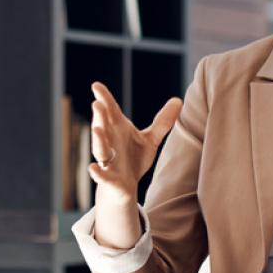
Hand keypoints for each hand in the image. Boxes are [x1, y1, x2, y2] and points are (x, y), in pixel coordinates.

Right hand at [85, 81, 181, 203]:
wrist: (124, 188)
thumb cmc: (134, 159)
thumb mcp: (150, 140)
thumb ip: (162, 122)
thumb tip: (179, 100)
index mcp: (118, 130)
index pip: (110, 111)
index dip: (104, 98)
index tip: (96, 85)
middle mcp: (110, 142)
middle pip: (103, 127)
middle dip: (100, 116)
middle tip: (97, 103)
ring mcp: (108, 161)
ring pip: (100, 149)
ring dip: (98, 139)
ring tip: (96, 129)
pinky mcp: (109, 179)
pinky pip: (101, 176)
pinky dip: (97, 173)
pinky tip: (93, 169)